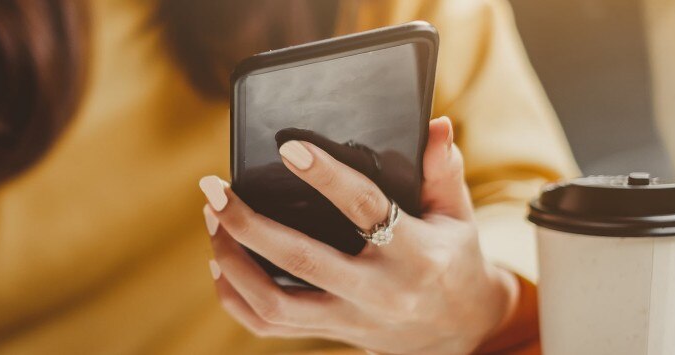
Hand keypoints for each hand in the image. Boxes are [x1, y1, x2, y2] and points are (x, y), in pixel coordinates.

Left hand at [199, 117, 517, 353]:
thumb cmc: (453, 258)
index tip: (288, 148)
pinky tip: (220, 263)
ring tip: (213, 219)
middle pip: (301, 259)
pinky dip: (235, 298)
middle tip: (214, 188)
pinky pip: (269, 325)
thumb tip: (434, 124)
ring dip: (232, 260)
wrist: (462, 330)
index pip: (364, 208)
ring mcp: (350, 319)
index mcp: (415, 253)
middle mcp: (379, 291)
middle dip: (248, 222)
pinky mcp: (331, 334)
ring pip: (274, 302)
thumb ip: (443, 170)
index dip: (326, 177)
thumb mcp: (458, 215)